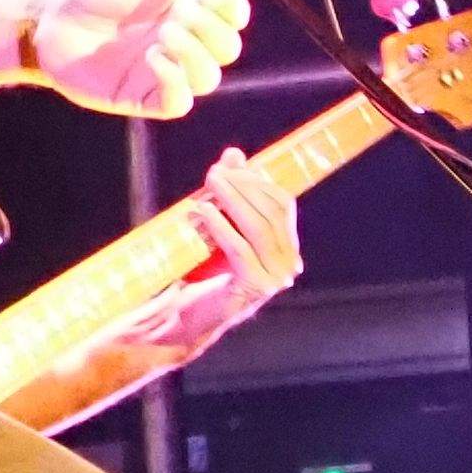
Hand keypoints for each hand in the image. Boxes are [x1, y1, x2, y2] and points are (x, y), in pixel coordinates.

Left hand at [23, 0, 249, 118]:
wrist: (49, 16)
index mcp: (189, 5)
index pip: (233, 14)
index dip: (231, 7)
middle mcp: (183, 39)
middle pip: (228, 48)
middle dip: (212, 29)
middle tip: (180, 13)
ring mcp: (164, 70)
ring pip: (210, 78)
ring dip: (196, 54)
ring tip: (165, 34)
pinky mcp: (143, 96)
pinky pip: (178, 102)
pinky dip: (176, 80)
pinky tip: (153, 57)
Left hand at [103, 149, 304, 366]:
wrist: (183, 319)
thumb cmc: (200, 273)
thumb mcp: (217, 226)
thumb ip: (230, 192)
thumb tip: (235, 153)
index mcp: (285, 248)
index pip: (282, 204)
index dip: (257, 181)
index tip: (230, 166)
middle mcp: (288, 264)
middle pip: (272, 213)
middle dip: (243, 187)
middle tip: (214, 173)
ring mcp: (275, 279)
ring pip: (259, 228)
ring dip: (232, 201)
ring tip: (209, 184)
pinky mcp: (255, 289)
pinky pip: (241, 250)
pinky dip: (221, 227)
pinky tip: (203, 211)